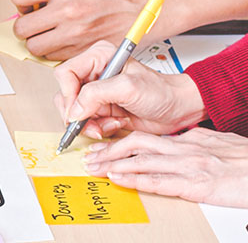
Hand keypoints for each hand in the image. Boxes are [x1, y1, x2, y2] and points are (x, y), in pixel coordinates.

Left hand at [11, 0, 159, 59]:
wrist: (146, 3)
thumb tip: (27, 0)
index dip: (21, 3)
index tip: (27, 6)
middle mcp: (67, 9)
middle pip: (22, 28)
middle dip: (26, 27)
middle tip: (35, 24)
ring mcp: (76, 32)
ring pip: (36, 48)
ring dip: (40, 43)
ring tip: (51, 34)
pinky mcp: (85, 50)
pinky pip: (55, 58)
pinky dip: (57, 53)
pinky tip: (67, 41)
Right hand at [53, 41, 206, 137]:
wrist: (178, 109)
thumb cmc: (161, 92)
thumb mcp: (129, 88)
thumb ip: (97, 94)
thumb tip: (74, 109)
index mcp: (97, 57)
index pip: (66, 73)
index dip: (68, 94)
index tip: (77, 112)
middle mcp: (93, 73)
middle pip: (65, 94)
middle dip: (77, 114)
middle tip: (91, 125)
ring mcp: (96, 92)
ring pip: (73, 111)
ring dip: (89, 124)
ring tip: (108, 125)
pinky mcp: (100, 108)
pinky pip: (85, 122)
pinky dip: (97, 128)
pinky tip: (114, 125)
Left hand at [83, 128, 247, 207]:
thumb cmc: (247, 161)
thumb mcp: (218, 145)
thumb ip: (196, 144)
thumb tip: (180, 145)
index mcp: (187, 140)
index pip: (145, 137)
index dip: (120, 142)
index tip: (103, 147)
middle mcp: (183, 149)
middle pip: (136, 143)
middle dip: (109, 150)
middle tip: (90, 157)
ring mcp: (188, 165)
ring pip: (141, 159)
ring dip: (113, 163)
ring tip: (94, 168)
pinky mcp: (196, 183)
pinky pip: (158, 180)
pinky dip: (134, 179)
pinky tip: (118, 178)